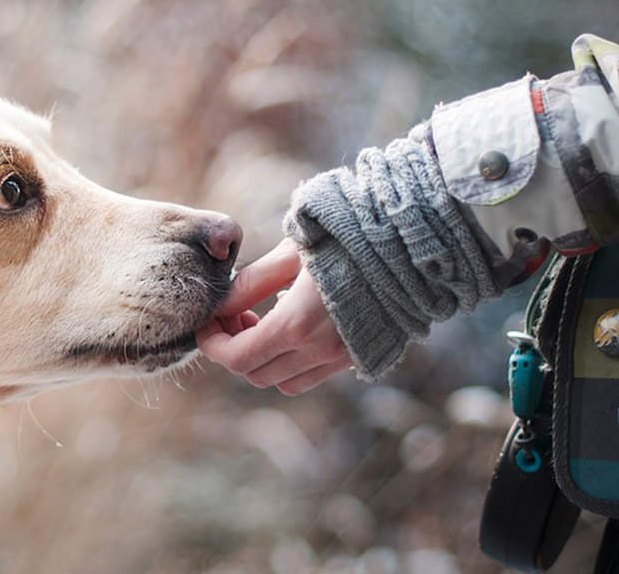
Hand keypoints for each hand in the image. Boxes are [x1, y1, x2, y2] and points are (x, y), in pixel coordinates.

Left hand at [196, 238, 353, 394]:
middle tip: (233, 315)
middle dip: (233, 349)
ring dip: (262, 359)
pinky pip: (312, 375)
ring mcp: (342, 358)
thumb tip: (220, 305)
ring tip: (260, 320)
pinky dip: (291, 361)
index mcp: (297, 325)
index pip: (237, 358)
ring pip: (283, 382)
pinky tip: (293, 324)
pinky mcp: (359, 356)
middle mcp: (320, 351)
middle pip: (255, 374)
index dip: (212, 344)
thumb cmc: (347, 237)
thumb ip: (251, 283)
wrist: (412, 244)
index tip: (206, 323)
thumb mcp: (291, 253)